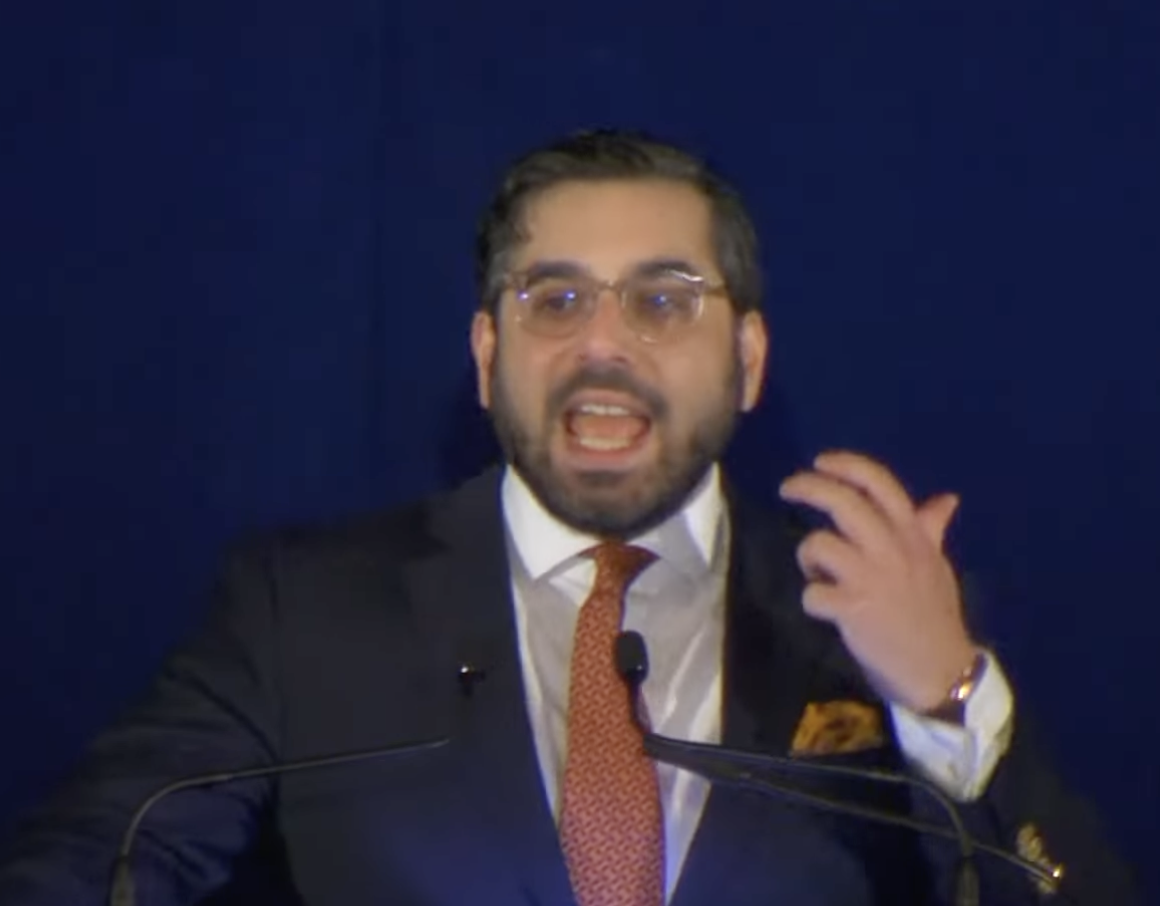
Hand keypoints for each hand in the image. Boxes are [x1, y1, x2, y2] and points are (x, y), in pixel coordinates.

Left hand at [778, 450, 977, 712]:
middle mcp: (891, 549)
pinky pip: (812, 593)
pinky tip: (824, 609)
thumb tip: (945, 499)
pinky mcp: (852, 609)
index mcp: (912, 536)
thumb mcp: (937, 566)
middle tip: (787, 489)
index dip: (847, 465)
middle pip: (842, 502)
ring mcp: (870, 578)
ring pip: (819, 544)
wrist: (941, 670)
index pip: (881, 484)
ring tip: (818, 574)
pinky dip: (812, 600)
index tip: (821, 462)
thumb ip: (930, 530)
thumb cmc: (935, 615)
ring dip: (808, 557)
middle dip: (808, 487)